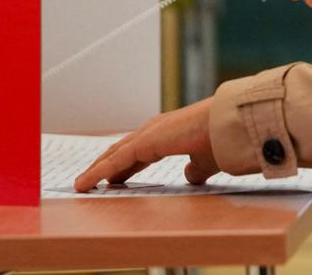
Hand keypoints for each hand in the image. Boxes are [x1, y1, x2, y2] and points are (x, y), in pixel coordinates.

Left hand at [73, 98, 217, 191]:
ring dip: (97, 169)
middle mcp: (155, 130)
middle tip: (89, 181)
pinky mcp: (145, 141)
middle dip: (104, 166)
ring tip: (81, 184)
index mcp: (167, 134)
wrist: (229, 127)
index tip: (112, 179)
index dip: (123, 167)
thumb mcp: (205, 162)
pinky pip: (116, 160)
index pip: (137, 153)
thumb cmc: (222, 140)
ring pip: (114, 155)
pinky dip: (99, 171)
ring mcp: (149, 134)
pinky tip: (87, 182)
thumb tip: (188, 176)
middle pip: (121, 151)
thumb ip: (195, 170)